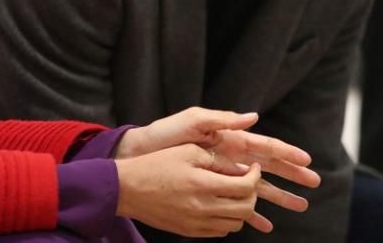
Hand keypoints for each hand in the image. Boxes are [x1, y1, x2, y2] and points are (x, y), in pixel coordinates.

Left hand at [116, 107, 320, 223]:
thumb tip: (252, 116)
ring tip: (301, 206)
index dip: (286, 152)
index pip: (264, 145)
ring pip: (257, 186)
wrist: (140, 155)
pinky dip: (252, 214)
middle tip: (315, 183)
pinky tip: (265, 225)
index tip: (307, 159)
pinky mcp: (211, 188)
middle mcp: (229, 155)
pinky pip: (236, 202)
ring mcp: (222, 173)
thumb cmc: (164, 135)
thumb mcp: (191, 122)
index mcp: (228, 138)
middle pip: (268, 166)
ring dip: (279, 197)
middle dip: (291, 175)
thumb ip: (221, 120)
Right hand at [116, 144, 263, 236]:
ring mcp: (196, 223)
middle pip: (245, 208)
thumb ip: (216, 159)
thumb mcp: (186, 151)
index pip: (245, 187)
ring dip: (241, 208)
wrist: (127, 188)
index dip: (255, 176)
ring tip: (232, 193)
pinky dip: (226, 219)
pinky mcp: (189, 231)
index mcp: (202, 184)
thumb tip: (240, 168)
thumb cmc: (155, 164)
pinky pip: (220, 231)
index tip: (253, 168)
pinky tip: (218, 205)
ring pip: (236, 223)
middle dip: (252, 193)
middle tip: (246, 181)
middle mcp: (202, 207)